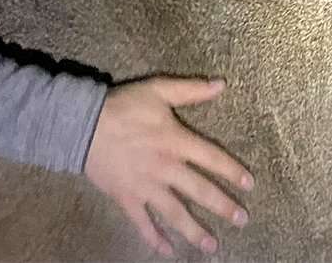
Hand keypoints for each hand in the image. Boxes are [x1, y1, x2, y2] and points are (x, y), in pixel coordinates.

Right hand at [85, 77, 253, 256]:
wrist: (82, 125)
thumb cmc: (123, 106)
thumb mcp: (158, 90)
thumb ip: (191, 90)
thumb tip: (221, 84)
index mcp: (176, 141)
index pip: (212, 159)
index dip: (232, 171)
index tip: (249, 185)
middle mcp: (165, 168)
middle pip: (199, 191)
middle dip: (223, 207)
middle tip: (242, 220)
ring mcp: (145, 187)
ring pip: (175, 214)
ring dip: (195, 231)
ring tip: (213, 246)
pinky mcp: (126, 198)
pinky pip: (142, 223)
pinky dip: (155, 239)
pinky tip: (168, 251)